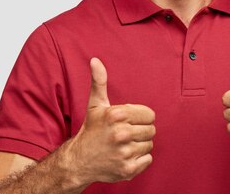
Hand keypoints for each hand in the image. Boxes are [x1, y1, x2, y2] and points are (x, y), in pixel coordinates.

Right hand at [61, 58, 155, 186]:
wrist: (78, 161)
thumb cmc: (91, 130)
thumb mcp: (96, 105)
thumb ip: (99, 82)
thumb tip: (95, 60)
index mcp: (117, 115)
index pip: (150, 115)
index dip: (140, 117)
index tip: (128, 121)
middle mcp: (121, 134)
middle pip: (151, 130)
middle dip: (140, 131)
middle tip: (125, 134)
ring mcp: (125, 153)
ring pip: (149, 144)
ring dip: (139, 145)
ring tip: (124, 145)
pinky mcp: (128, 169)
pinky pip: (148, 159)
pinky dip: (139, 159)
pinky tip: (125, 155)